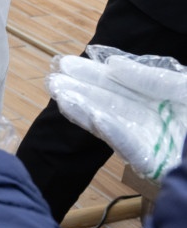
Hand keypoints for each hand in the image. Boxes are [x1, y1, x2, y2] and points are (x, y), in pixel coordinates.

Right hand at [47, 47, 186, 180]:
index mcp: (172, 100)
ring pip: (114, 121)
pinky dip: (112, 131)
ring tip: (58, 92)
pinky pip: (131, 146)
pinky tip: (91, 117)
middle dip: (84, 87)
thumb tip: (115, 67)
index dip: (99, 73)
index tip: (72, 63)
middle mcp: (160, 120)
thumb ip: (157, 77)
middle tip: (54, 74)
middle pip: (115, 101)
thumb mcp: (184, 90)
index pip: (129, 83)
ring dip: (85, 107)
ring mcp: (158, 142)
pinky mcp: (156, 164)